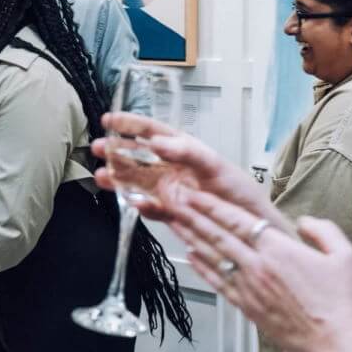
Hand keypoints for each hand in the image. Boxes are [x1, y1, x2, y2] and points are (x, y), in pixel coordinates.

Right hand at [92, 112, 280, 229]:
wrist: (254, 232)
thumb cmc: (242, 195)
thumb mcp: (217, 167)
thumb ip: (188, 153)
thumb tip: (158, 142)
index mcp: (184, 151)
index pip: (153, 133)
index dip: (131, 125)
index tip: (110, 120)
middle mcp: (173, 169)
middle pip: (138, 157)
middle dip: (116, 151)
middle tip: (97, 148)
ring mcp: (170, 192)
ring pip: (137, 182)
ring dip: (119, 179)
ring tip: (102, 178)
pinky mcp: (171, 214)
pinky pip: (149, 208)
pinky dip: (139, 206)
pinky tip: (134, 204)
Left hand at [170, 190, 351, 351]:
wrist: (337, 345)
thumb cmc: (342, 305)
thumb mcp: (344, 256)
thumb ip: (323, 230)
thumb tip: (305, 221)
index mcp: (279, 250)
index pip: (236, 220)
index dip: (212, 204)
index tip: (195, 192)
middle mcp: (257, 266)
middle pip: (216, 234)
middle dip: (192, 215)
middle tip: (173, 200)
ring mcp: (249, 287)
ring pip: (211, 255)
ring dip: (190, 236)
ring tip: (173, 221)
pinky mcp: (246, 306)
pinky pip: (217, 281)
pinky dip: (202, 267)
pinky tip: (191, 256)